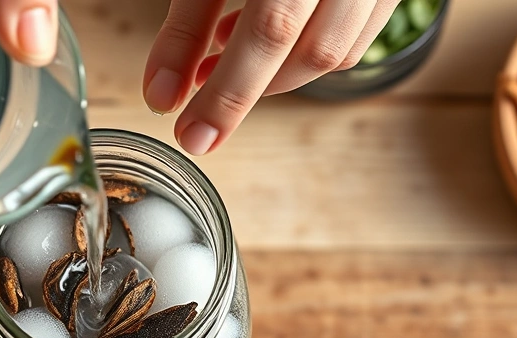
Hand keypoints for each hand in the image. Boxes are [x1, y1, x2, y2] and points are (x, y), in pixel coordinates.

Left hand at [143, 0, 400, 155]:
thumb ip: (188, 23)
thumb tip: (161, 96)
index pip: (271, 33)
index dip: (227, 92)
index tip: (190, 135)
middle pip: (315, 52)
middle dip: (250, 90)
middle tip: (199, 112)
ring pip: (339, 50)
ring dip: (276, 73)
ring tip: (221, 66)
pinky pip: (355, 30)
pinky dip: (303, 49)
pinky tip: (259, 38)